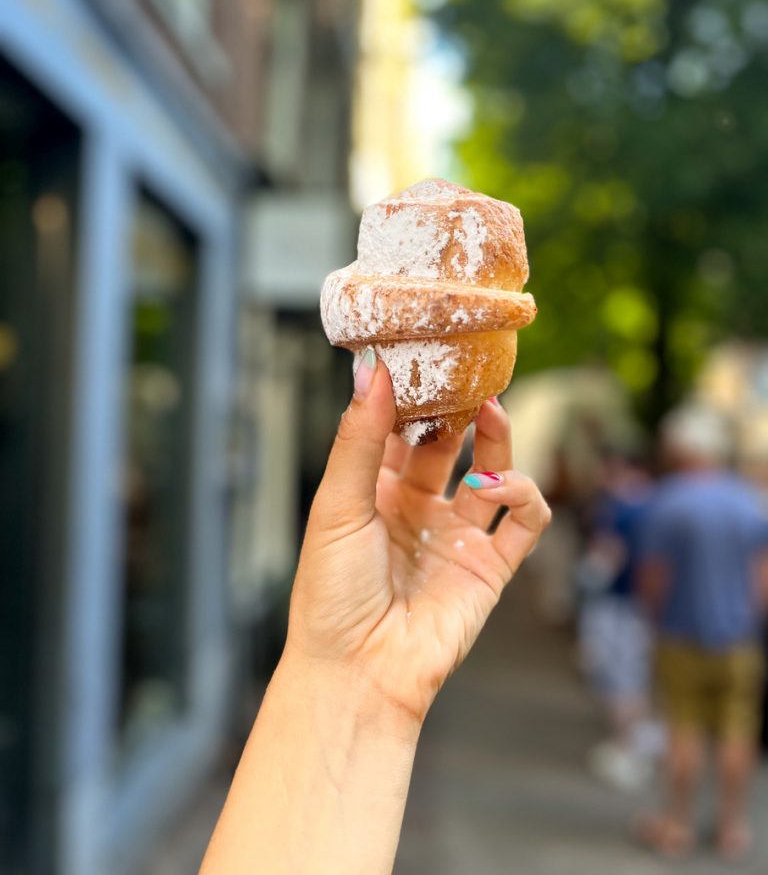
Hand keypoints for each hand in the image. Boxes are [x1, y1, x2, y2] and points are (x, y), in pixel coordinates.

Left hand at [286, 349, 550, 721]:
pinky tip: (498, 486)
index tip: (425, 352)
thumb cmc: (331, 593)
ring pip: (493, 473)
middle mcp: (417, 509)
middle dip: (460, 409)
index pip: (400, 430)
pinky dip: (523, 496)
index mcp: (373, 493)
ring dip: (498, 440)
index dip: (414, 395)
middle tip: (469, 372)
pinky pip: (524, 522)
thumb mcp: (338, 505)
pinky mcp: (489, 567)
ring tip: (492, 410)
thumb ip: (360, 438)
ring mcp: (456, 537)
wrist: (358, 674)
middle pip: (450, 445)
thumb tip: (372, 369)